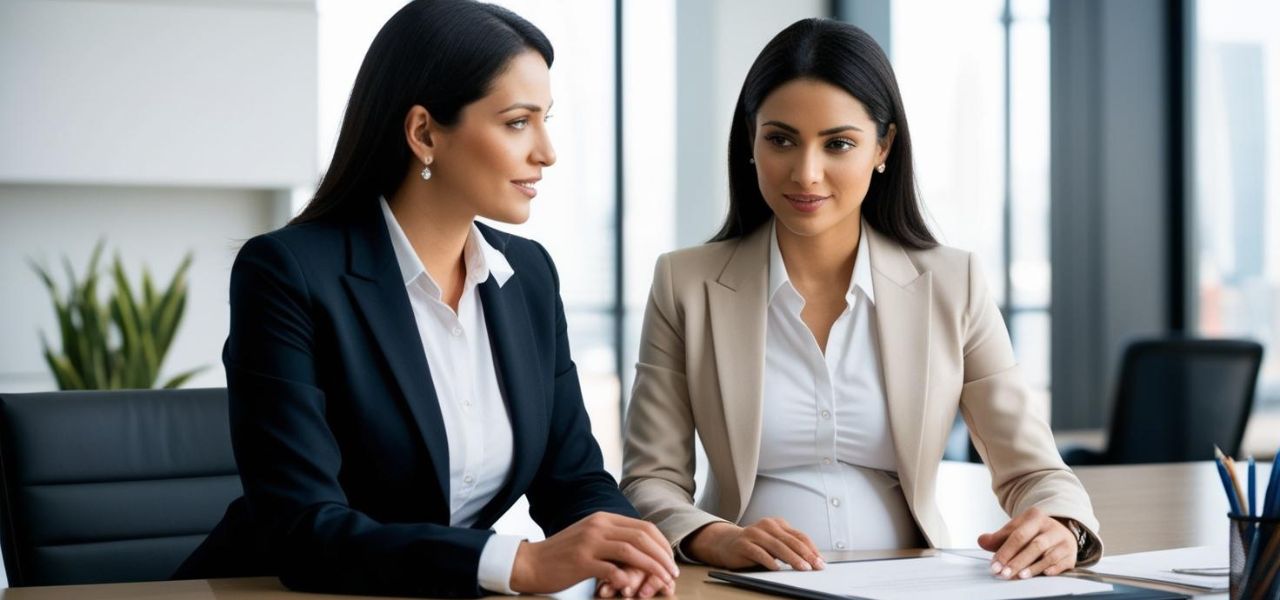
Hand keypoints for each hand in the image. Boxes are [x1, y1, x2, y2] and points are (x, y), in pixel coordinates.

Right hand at [510, 512, 678, 594]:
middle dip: (662, 556)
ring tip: (663, 581)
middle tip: (673, 573)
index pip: (643, 526)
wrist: (531, 562)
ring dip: (652, 567)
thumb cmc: (563, 554)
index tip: (670, 560)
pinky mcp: (581, 561)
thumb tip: (642, 550)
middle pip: (642, 537)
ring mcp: (590, 542)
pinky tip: (631, 589)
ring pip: (631, 551)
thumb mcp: (590, 537)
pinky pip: (611, 569)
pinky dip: (626, 580)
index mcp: (603, 518)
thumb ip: (613, 538)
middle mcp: (598, 526)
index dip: (661, 544)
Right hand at [685, 518, 823, 570]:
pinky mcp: (743, 544)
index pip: (799, 536)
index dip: (812, 549)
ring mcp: (754, 533)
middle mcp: (767, 525)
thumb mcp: (774, 543)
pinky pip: (759, 553)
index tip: (821, 561)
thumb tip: (812, 560)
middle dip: (806, 555)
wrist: (726, 543)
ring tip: (802, 568)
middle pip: (791, 541)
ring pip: (777, 547)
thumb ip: (789, 547)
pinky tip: (777, 568)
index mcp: (777, 524)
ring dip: (792, 558)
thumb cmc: (754, 545)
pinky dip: (769, 561)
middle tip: (815, 566)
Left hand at [978, 507, 1077, 579]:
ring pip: (1048, 555)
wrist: (1059, 531)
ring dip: (1033, 567)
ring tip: (1020, 576)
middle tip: (1004, 573)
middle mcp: (1051, 527)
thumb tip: (982, 541)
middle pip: (1034, 545)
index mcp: (1035, 517)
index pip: (1018, 535)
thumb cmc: (1033, 533)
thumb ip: (998, 538)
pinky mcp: (1071, 554)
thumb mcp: (1016, 529)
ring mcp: (1063, 541)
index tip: (995, 565)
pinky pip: (1062, 563)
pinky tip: (1043, 575)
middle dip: (1017, 561)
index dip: (1005, 551)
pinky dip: (1052, 569)